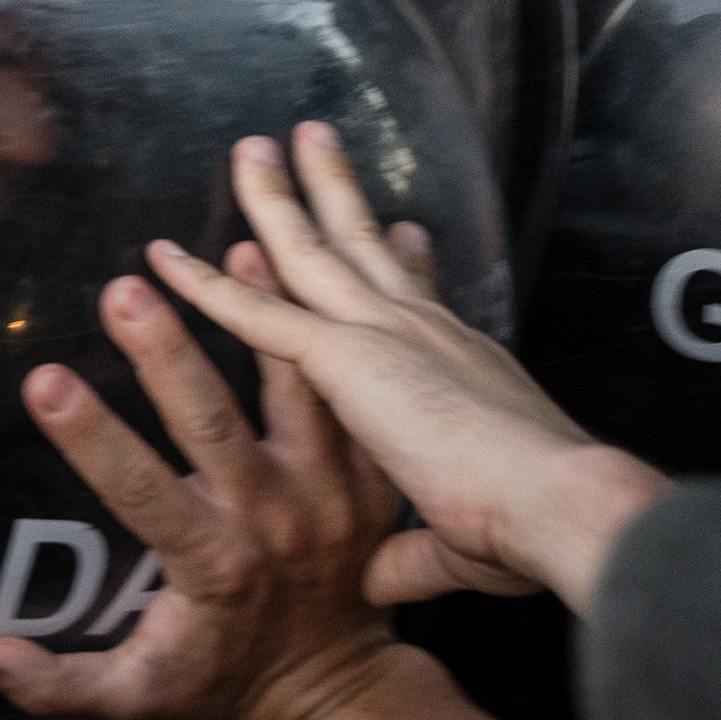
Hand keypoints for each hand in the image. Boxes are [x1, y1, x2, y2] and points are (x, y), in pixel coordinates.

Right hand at [0, 267, 405, 719]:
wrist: (346, 693)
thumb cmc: (226, 687)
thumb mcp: (139, 700)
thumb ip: (57, 682)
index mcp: (213, 567)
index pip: (140, 492)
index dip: (91, 438)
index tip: (42, 379)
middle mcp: (275, 521)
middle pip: (216, 425)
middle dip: (169, 354)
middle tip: (128, 285)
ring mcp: (331, 493)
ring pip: (296, 392)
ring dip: (265, 318)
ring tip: (236, 249)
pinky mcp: (369, 476)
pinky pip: (353, 393)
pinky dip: (342, 330)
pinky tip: (318, 267)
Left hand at [139, 124, 667, 609]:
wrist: (558, 513)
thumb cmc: (533, 534)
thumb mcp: (463, 544)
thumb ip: (414, 556)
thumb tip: (381, 581)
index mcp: (462, 370)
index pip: (424, 304)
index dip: (411, 263)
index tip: (404, 229)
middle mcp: (424, 335)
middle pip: (367, 249)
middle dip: (337, 192)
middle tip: (311, 137)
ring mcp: (384, 337)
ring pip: (311, 254)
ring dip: (275, 200)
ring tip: (248, 147)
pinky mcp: (347, 359)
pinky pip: (254, 314)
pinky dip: (205, 286)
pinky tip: (163, 260)